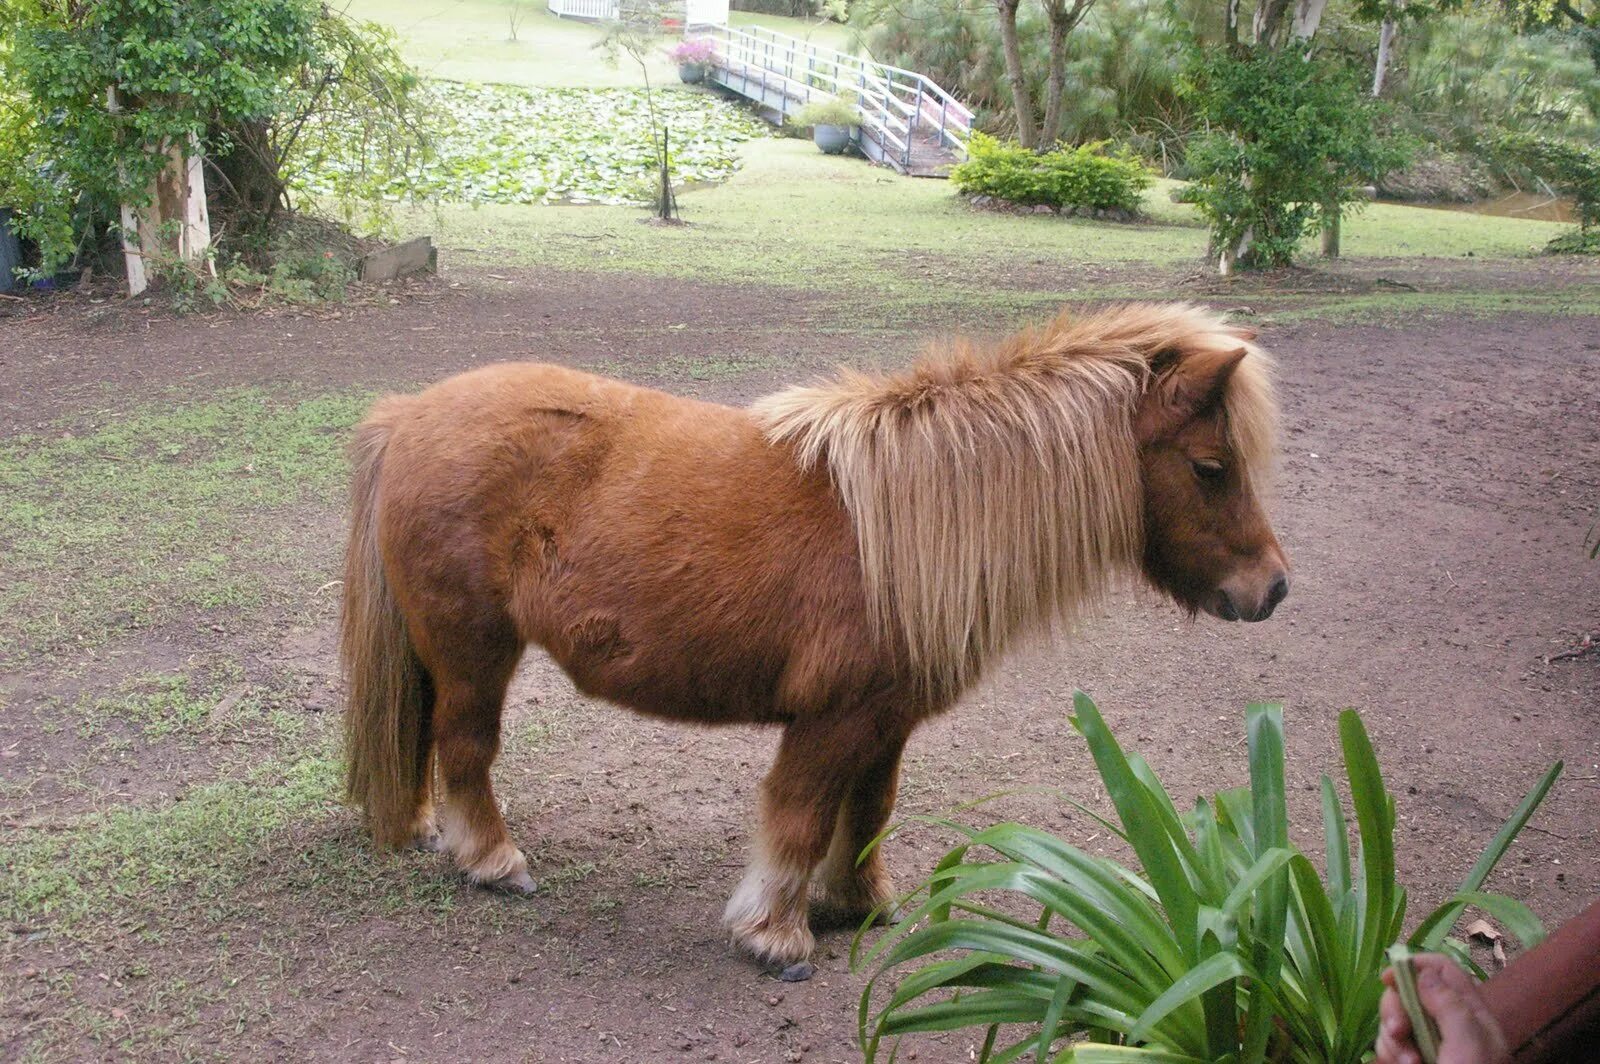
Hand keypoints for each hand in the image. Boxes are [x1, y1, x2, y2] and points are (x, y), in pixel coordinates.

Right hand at [1376, 953, 1509, 1063]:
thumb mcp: (1469, 1045)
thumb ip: (1449, 1004)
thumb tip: (1422, 972)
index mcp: (1470, 1014)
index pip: (1442, 970)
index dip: (1414, 966)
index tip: (1390, 979)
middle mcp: (1446, 1025)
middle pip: (1407, 994)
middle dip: (1395, 1011)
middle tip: (1400, 1033)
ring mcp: (1428, 1046)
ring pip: (1393, 1023)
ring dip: (1393, 1042)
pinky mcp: (1411, 1063)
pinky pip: (1387, 1048)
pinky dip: (1389, 1057)